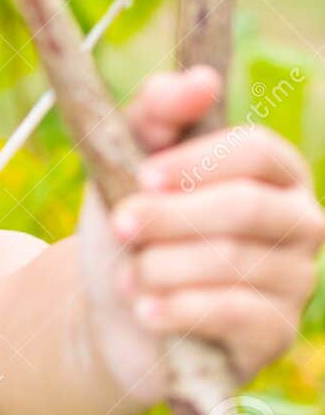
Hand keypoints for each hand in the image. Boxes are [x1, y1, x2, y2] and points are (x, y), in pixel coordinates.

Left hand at [76, 65, 324, 404]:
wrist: (115, 317)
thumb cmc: (133, 232)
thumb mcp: (125, 165)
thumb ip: (154, 114)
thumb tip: (201, 80)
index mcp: (272, 173)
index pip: (256, 151)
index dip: (199, 161)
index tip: (143, 175)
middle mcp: (298, 223)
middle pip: (246, 207)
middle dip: (171, 216)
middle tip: (122, 225)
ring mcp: (295, 280)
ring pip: (234, 262)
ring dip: (163, 267)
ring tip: (127, 276)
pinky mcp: (276, 334)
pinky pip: (238, 315)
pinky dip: (181, 309)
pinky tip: (146, 310)